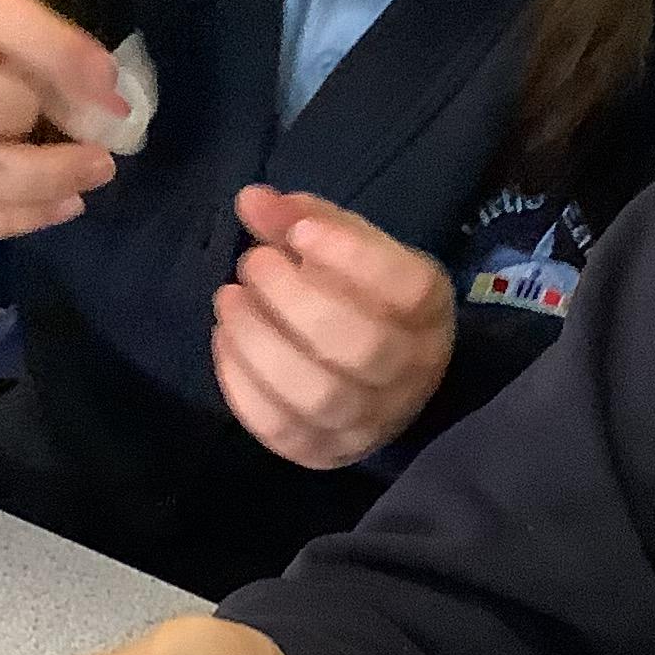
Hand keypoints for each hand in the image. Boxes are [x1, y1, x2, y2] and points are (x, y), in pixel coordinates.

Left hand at [212, 188, 454, 468]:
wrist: (377, 381)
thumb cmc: (360, 300)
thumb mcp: (345, 249)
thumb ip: (305, 221)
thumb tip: (251, 200)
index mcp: (429, 311)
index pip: (408, 288)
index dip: (349, 255)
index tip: (298, 231)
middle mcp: (411, 372)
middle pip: (360, 346)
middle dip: (292, 299)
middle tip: (252, 264)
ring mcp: (371, 422)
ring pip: (318, 395)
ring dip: (260, 343)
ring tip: (229, 300)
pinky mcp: (327, 453)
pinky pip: (282, 430)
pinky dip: (242, 386)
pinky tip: (226, 342)